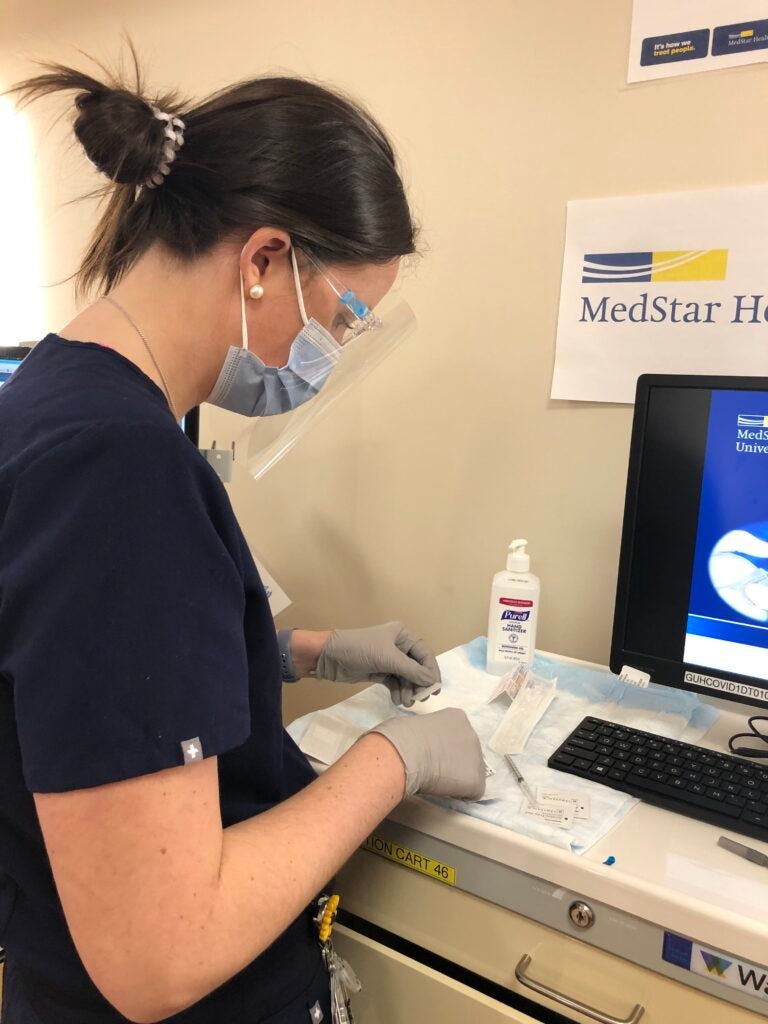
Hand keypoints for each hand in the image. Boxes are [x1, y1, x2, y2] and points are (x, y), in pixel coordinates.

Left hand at [313, 622, 441, 706]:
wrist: (329, 657)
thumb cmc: (360, 650)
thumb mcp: (388, 659)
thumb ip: (412, 671)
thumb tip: (432, 681)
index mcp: (402, 635)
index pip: (424, 654)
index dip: (431, 671)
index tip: (435, 688)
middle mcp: (398, 646)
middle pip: (416, 667)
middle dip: (418, 683)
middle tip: (420, 698)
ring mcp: (388, 660)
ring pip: (406, 677)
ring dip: (408, 690)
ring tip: (406, 702)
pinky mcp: (379, 671)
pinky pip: (395, 683)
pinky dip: (398, 691)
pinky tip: (397, 700)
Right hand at [369, 708, 485, 798]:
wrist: (405, 755)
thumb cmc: (401, 738)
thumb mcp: (416, 725)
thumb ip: (427, 733)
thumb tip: (420, 744)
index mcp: (457, 717)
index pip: (457, 735)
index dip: (444, 747)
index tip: (431, 753)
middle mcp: (472, 734)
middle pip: (467, 753)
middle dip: (454, 761)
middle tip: (434, 768)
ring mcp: (477, 758)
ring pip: (471, 772)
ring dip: (457, 778)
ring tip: (436, 781)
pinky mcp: (476, 781)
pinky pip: (471, 792)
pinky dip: (459, 794)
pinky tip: (443, 791)